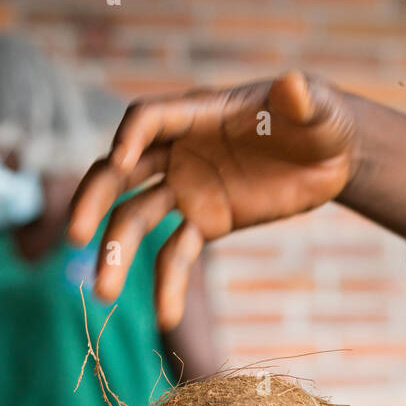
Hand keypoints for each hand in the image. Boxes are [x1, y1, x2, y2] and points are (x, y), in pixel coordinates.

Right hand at [67, 72, 357, 323]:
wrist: (330, 158)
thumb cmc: (321, 120)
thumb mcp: (320, 111)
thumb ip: (305, 101)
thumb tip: (295, 87)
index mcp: (200, 114)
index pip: (151, 119)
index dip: (132, 136)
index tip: (119, 161)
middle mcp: (180, 149)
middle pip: (123, 172)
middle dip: (97, 200)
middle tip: (76, 235)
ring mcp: (187, 188)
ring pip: (138, 218)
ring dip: (118, 254)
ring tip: (102, 294)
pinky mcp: (204, 223)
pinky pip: (177, 255)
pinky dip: (169, 286)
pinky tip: (165, 318)